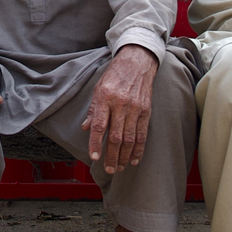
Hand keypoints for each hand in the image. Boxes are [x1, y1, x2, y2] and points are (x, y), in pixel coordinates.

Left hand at [83, 45, 158, 175]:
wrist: (137, 62)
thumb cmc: (115, 75)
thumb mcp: (98, 88)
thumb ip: (93, 110)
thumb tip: (86, 128)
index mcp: (105, 98)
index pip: (100, 126)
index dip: (96, 144)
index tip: (94, 157)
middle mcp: (120, 104)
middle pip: (116, 137)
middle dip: (111, 156)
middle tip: (108, 169)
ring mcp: (135, 108)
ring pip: (130, 139)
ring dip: (124, 156)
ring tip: (118, 167)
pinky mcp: (146, 111)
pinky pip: (142, 134)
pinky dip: (139, 149)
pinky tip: (134, 159)